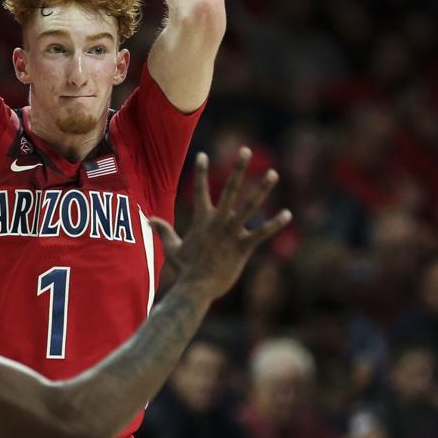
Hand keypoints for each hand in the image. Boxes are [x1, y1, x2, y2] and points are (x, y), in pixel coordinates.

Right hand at [149, 148, 290, 300]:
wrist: (196, 287)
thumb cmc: (185, 269)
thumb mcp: (172, 248)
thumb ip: (164, 231)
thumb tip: (149, 219)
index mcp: (202, 220)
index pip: (200, 189)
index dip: (199, 172)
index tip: (202, 154)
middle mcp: (218, 222)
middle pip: (229, 189)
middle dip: (238, 169)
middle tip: (245, 150)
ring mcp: (232, 233)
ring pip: (250, 206)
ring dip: (262, 189)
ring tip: (273, 173)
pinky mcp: (243, 247)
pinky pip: (262, 233)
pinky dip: (275, 224)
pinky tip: (288, 214)